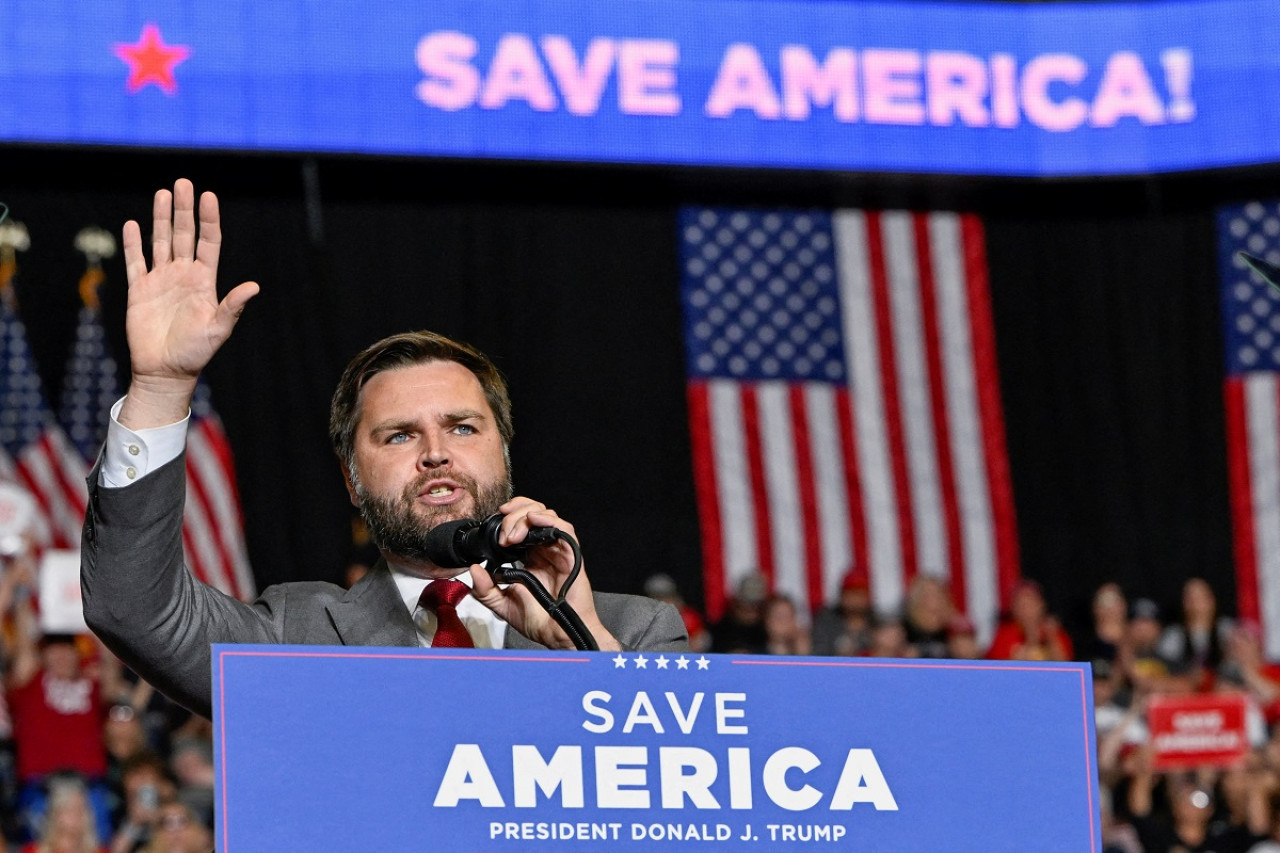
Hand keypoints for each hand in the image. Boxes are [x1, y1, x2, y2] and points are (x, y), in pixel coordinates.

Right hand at [119, 179, 257, 427]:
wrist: (165, 370)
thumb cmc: (196, 352)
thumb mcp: (218, 328)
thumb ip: (233, 305)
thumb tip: (254, 286)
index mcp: (205, 281)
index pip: (208, 242)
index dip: (209, 220)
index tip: (209, 196)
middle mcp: (183, 276)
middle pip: (184, 235)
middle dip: (184, 209)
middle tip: (183, 182)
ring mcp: (161, 280)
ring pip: (161, 242)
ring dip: (161, 218)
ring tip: (162, 193)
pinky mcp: (139, 290)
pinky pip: (135, 262)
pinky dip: (133, 243)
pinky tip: (133, 224)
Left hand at [468, 497, 620, 650]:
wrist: (557, 635)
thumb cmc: (538, 621)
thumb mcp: (502, 605)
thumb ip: (485, 589)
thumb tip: (473, 570)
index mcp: (529, 557)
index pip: (520, 523)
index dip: (508, 516)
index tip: (493, 522)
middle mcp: (544, 550)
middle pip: (532, 513)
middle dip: (513, 515)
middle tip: (503, 534)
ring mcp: (558, 551)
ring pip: (545, 515)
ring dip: (525, 517)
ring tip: (512, 536)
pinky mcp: (571, 555)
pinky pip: (564, 528)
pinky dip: (548, 519)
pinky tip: (533, 520)